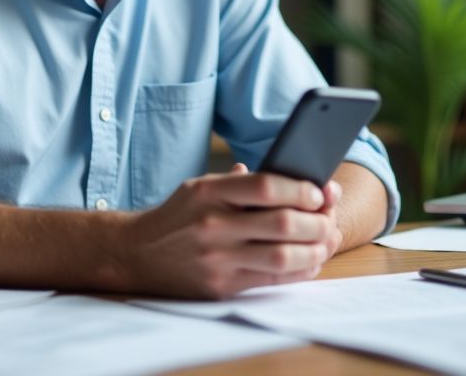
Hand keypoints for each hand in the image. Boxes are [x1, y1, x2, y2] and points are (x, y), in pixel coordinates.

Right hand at [119, 165, 343, 298]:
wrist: (136, 253)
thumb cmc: (179, 216)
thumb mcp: (201, 187)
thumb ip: (244, 182)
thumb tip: (297, 179)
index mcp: (209, 192)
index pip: (267, 186)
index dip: (301, 189)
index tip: (319, 193)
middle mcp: (212, 224)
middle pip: (282, 223)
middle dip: (317, 221)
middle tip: (329, 219)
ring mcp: (217, 258)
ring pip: (283, 255)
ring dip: (315, 249)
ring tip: (326, 241)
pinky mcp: (221, 285)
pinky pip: (272, 280)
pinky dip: (300, 270)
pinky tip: (310, 260)